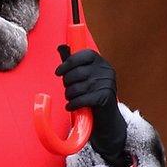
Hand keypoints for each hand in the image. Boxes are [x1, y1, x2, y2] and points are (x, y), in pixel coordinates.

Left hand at [56, 47, 130, 166]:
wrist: (106, 120)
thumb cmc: (91, 95)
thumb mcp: (83, 77)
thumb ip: (72, 62)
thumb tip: (61, 46)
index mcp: (101, 63)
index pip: (83, 55)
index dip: (68, 63)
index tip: (58, 72)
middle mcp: (106, 71)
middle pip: (77, 72)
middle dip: (67, 83)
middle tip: (68, 90)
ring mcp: (107, 84)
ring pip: (77, 87)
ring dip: (70, 96)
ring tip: (72, 99)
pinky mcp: (105, 97)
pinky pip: (81, 99)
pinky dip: (73, 104)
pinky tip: (72, 107)